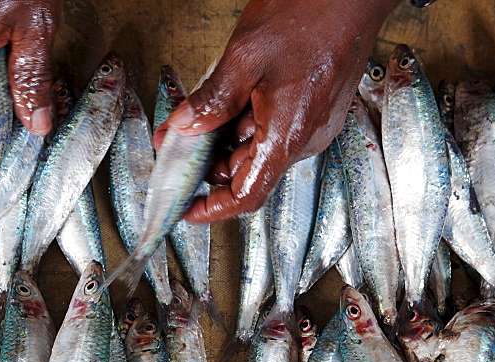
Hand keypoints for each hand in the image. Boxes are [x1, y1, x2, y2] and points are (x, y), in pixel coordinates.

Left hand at [159, 0, 398, 222]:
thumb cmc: (311, 13)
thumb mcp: (243, 57)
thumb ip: (210, 101)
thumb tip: (183, 128)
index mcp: (287, 135)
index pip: (247, 196)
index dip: (212, 209)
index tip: (187, 209)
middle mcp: (306, 138)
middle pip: (249, 173)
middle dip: (209, 163)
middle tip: (177, 144)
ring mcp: (314, 126)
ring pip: (260, 151)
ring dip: (226, 140)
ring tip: (201, 112)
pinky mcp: (317, 112)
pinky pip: (276, 132)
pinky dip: (246, 124)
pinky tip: (232, 98)